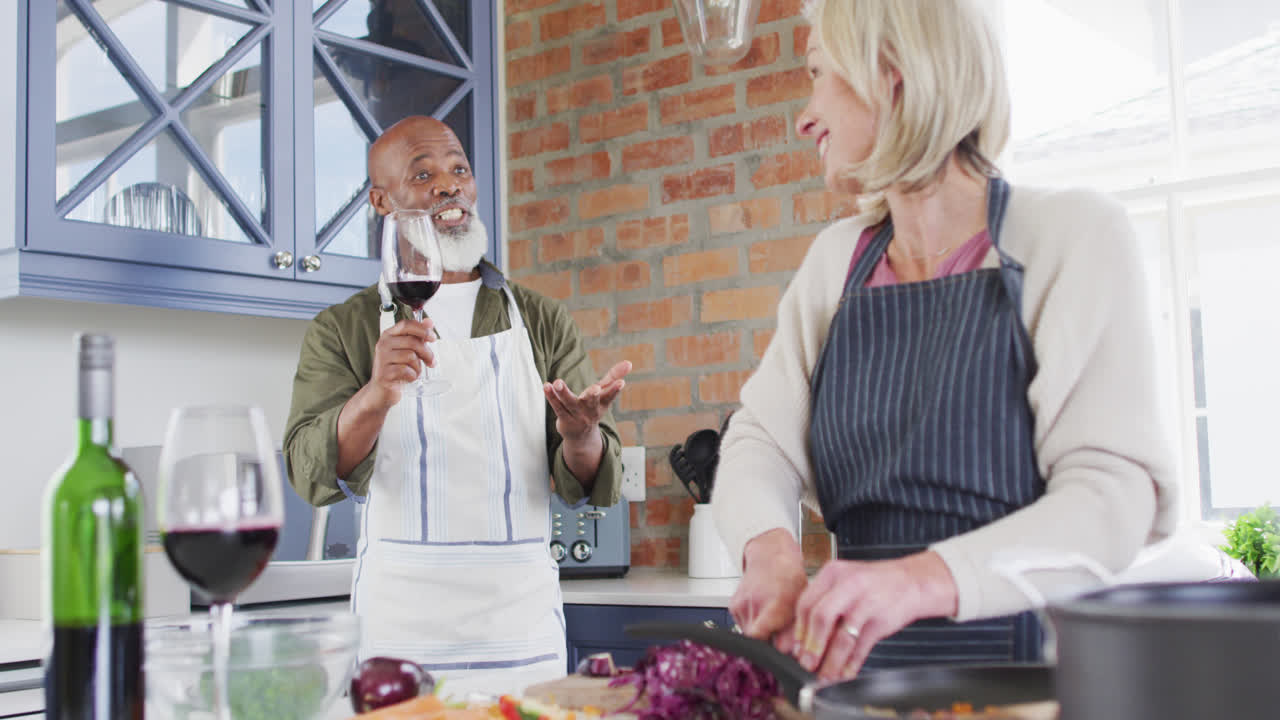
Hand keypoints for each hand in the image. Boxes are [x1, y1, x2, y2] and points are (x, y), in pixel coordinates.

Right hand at [369, 317, 437, 405]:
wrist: (381, 391)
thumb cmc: (396, 368)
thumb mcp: (406, 350)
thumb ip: (417, 336)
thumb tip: (429, 322)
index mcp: (388, 335)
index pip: (406, 324)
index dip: (422, 329)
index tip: (433, 337)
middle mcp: (383, 344)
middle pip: (412, 342)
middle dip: (426, 353)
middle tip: (431, 361)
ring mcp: (382, 359)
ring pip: (411, 357)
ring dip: (418, 367)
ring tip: (414, 372)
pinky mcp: (384, 373)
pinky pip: (406, 370)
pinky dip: (412, 376)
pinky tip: (408, 378)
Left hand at [543, 361, 631, 441]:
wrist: (581, 436)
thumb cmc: (594, 407)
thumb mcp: (605, 393)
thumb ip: (614, 376)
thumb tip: (630, 362)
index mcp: (603, 403)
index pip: (610, 396)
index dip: (615, 389)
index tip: (621, 382)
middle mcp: (591, 410)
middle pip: (592, 402)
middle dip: (593, 394)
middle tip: (595, 388)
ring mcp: (577, 416)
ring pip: (569, 403)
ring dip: (563, 392)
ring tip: (557, 382)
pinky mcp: (564, 419)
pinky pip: (557, 407)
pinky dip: (551, 396)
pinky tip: (546, 385)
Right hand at [730, 530, 807, 647]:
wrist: (770, 558)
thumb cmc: (789, 579)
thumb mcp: (800, 604)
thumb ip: (793, 632)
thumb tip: (787, 655)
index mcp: (774, 605)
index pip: (759, 640)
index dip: (768, 651)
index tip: (777, 652)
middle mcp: (754, 605)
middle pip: (755, 641)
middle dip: (767, 642)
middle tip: (779, 632)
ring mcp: (741, 605)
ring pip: (748, 634)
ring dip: (759, 633)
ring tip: (770, 617)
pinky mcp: (733, 606)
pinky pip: (742, 625)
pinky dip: (752, 623)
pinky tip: (761, 611)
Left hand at [792, 551, 957, 681]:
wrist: (913, 581)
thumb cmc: (874, 584)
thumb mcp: (845, 582)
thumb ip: (824, 603)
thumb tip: (802, 639)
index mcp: (833, 573)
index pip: (806, 602)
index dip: (799, 630)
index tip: (796, 649)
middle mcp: (848, 585)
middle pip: (820, 618)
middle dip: (811, 646)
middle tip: (806, 664)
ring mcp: (866, 602)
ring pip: (842, 638)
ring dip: (831, 662)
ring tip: (825, 676)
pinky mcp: (881, 620)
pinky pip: (861, 647)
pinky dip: (851, 664)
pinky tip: (845, 673)